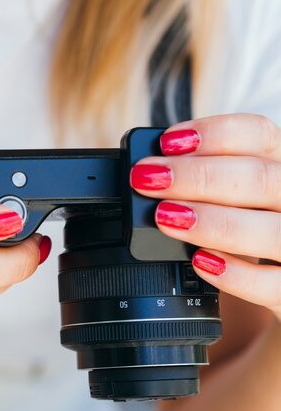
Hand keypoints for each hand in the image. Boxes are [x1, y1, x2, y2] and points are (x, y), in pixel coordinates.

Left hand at [129, 113, 280, 321]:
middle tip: (151, 180)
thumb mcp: (232, 190)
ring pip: (270, 230)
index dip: (213, 132)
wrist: (272, 279)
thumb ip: (204, 175)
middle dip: (198, 177)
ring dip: (212, 221)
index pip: (260, 133)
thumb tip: (148, 171)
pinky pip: (274, 284)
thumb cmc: (245, 222)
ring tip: (166, 217)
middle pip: (260, 177)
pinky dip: (236, 274)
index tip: (168, 143)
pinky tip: (200, 262)